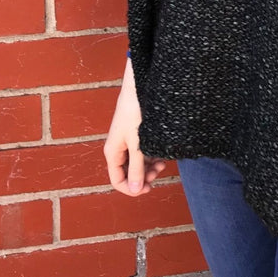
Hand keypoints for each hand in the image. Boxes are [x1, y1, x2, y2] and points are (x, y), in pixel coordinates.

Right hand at [103, 60, 166, 195]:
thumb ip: (136, 167)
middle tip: (161, 170)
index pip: (117, 180)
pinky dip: (153, 155)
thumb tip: (135, 189)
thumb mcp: (138, 143)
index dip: (132, 189)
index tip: (150, 188)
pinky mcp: (136, 134)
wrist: (138, 86)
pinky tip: (163, 152)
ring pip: (138, 162)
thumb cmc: (135, 113)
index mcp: (113, 153)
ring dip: (150, 165)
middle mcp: (119, 149)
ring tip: (164, 161)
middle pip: (129, 173)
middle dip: (145, 176)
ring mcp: (127, 141)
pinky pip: (143, 151)